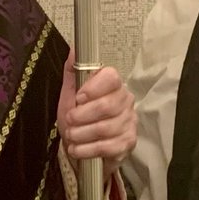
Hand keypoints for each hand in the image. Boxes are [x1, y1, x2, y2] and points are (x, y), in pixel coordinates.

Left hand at [57, 51, 135, 182]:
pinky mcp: (128, 142)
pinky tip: (77, 149)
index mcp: (112, 85)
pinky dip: (87, 149)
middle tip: (69, 121)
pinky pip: (108, 147)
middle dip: (82, 116)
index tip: (78, 98)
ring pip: (105, 128)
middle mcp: (125, 101)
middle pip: (107, 105)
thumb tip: (75, 50)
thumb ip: (72, 72)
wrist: (83, 147)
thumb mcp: (70, 94)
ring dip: (81, 134)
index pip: (111, 77)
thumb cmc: (78, 119)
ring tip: (71, 136)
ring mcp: (129, 122)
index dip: (94, 88)